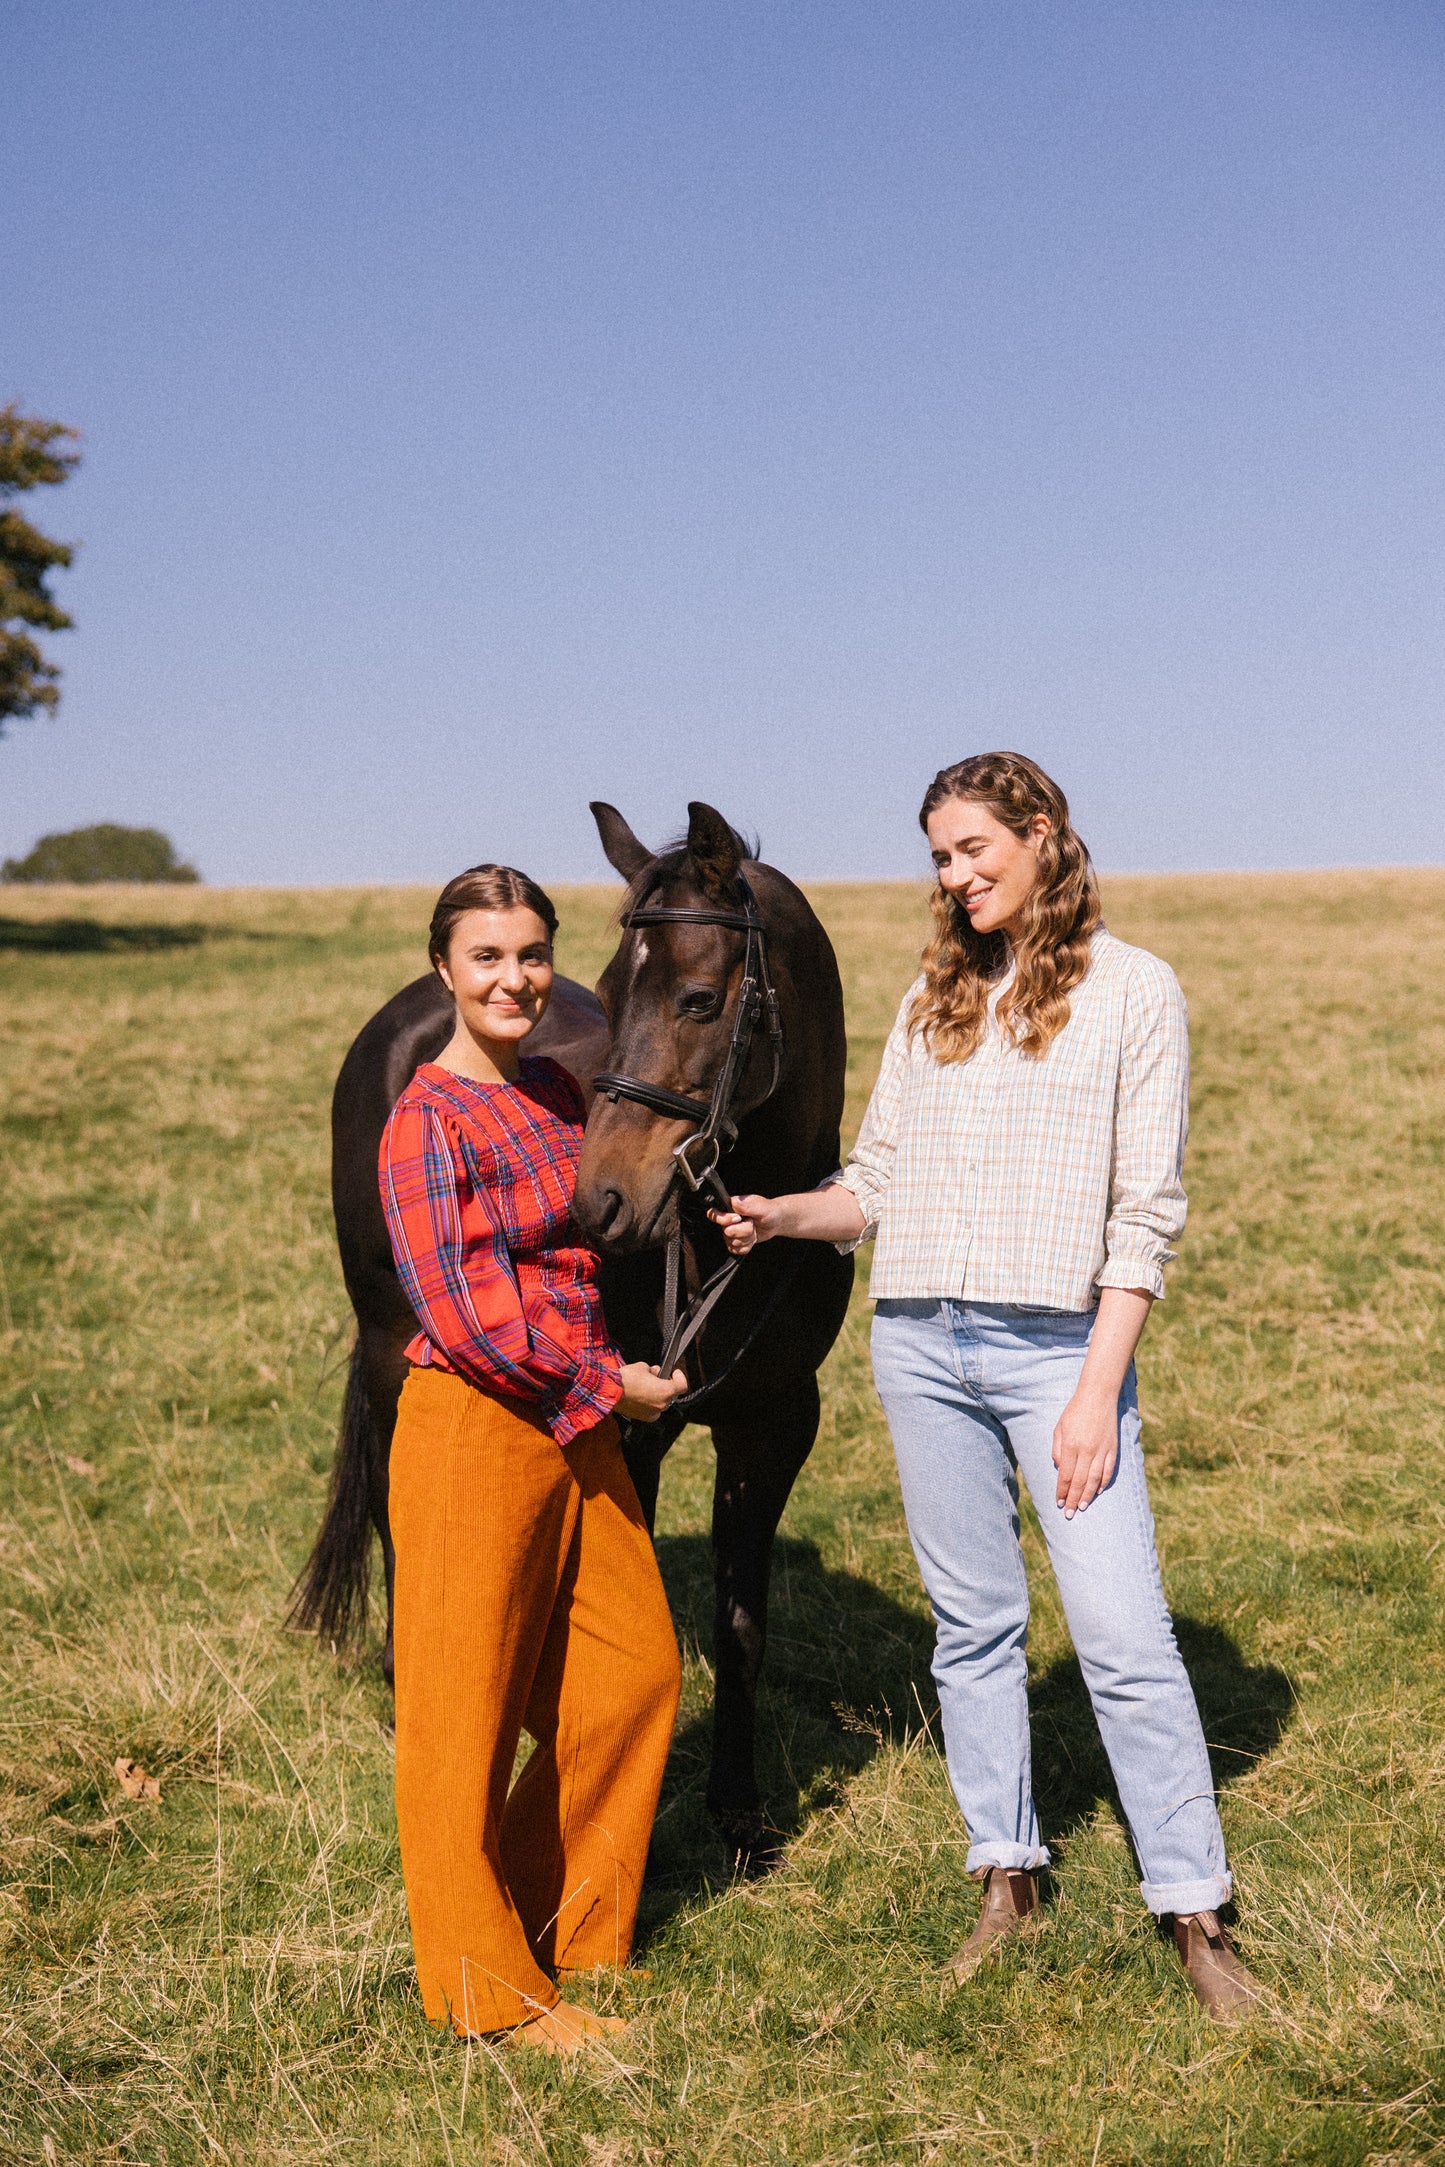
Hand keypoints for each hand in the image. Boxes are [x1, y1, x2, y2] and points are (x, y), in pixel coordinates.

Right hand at [616, 1361, 687, 1422]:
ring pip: (661, 1403)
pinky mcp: (643, 1418)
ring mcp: (653, 1413)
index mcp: (666, 1391)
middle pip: (671, 1395)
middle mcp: (663, 1405)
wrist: (609, 1391)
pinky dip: (649, 1404)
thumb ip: (653, 1371)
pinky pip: (652, 1410)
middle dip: (666, 1385)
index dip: (679, 1377)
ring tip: (646, 1386)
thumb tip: (655, 1372)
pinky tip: (641, 1396)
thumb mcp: (643, 1367)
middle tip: (657, 1377)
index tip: (674, 1372)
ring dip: (658, 1395)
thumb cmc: (627, 1378)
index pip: (682, 1386)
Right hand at [707, 1193, 784, 1254]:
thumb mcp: (762, 1207)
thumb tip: (735, 1202)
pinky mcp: (735, 1243)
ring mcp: (731, 1232)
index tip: (739, 1218)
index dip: (724, 1219)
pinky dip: (747, 1246)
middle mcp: (728, 1220)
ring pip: (732, 1242)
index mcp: (730, 1208)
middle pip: (727, 1232)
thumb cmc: (769, 1211)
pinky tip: (752, 1238)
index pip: (713, 1214)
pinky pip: (736, 1250)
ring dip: (747, 1238)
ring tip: (753, 1230)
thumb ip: (748, 1205)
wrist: (776, 1222)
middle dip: (744, 1230)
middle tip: (752, 1223)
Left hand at [1051, 1385, 1119, 1517]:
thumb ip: (1057, 1450)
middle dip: (1074, 1500)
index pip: (1066, 1475)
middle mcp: (1087, 1451)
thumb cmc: (1074, 1411)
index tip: (1059, 1503)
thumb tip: (1060, 1470)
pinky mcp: (1113, 1449)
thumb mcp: (1059, 1428)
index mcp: (1071, 1445)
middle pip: (1080, 1482)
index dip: (1062, 1491)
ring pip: (1095, 1480)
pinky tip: (1098, 1492)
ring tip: (1082, 1508)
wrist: (1098, 1396)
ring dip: (1088, 1496)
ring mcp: (1102, 1450)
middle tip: (1069, 1514)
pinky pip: (1108, 1471)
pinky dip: (1103, 1483)